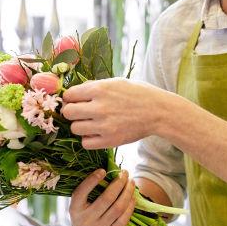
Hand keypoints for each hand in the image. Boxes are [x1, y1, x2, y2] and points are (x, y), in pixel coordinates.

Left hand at [62, 78, 180, 148]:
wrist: (158, 111)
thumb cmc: (137, 94)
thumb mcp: (115, 82)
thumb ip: (93, 86)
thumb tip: (73, 93)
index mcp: (99, 89)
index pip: (69, 95)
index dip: (71, 98)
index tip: (76, 100)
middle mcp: (99, 107)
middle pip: (68, 113)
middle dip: (72, 112)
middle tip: (81, 112)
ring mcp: (104, 126)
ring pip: (75, 128)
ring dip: (80, 126)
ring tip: (91, 123)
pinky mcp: (110, 141)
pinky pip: (85, 143)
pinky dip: (89, 139)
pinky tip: (97, 133)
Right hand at [69, 168, 135, 225]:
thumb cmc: (83, 212)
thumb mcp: (79, 202)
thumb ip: (87, 188)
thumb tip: (106, 171)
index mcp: (75, 208)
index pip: (82, 192)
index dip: (92, 180)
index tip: (103, 170)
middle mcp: (86, 220)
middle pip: (107, 199)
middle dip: (119, 183)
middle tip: (125, 173)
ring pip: (118, 208)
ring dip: (127, 193)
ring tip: (131, 182)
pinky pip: (124, 219)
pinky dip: (130, 206)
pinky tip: (133, 197)